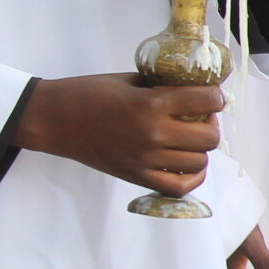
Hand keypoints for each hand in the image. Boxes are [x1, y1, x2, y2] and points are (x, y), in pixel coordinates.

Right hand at [16, 72, 224, 196]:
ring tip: (189, 139)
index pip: (209, 102)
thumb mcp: (131, 81)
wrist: (52, 119)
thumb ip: (164, 87)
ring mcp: (145, 159)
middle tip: (199, 117)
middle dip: (210, 124)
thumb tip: (195, 90)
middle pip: (210, 137)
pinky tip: (187, 165)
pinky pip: (178, 187)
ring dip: (200, 150)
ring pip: (199, 162)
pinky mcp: (135, 177)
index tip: (211, 96)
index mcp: (153, 104)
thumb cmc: (88, 93)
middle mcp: (153, 134)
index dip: (216, 97)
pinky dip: (190, 178)